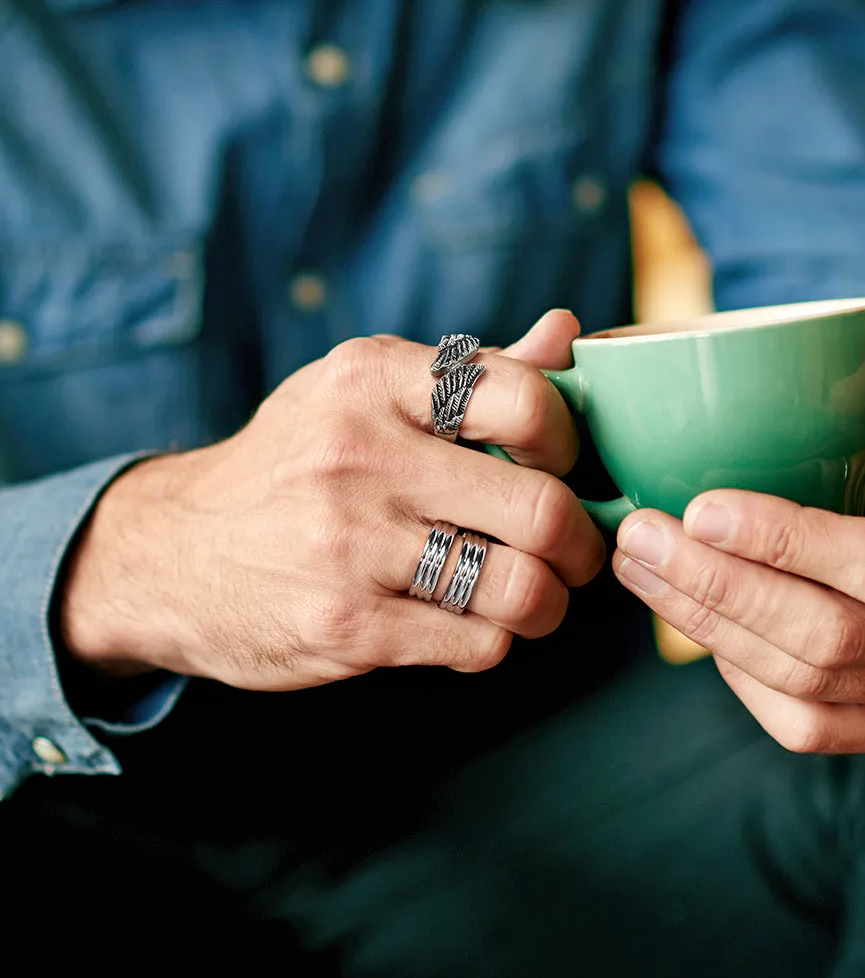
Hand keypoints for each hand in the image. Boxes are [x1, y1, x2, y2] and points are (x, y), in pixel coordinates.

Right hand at [61, 311, 604, 688]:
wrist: (170, 553)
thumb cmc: (292, 466)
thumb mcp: (362, 395)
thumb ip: (472, 375)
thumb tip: (568, 334)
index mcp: (372, 378)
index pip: (524, 398)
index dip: (570, 442)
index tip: (564, 468)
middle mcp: (361, 454)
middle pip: (542, 510)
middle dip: (582, 544)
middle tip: (577, 552)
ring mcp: (351, 544)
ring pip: (521, 589)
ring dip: (548, 603)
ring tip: (533, 596)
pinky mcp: (346, 625)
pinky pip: (479, 643)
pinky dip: (494, 639)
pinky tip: (470, 624)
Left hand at [613, 308, 864, 752]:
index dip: (786, 542)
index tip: (698, 508)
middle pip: (831, 636)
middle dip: (719, 589)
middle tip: (639, 537)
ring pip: (806, 684)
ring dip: (706, 627)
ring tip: (638, 567)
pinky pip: (803, 726)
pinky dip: (737, 676)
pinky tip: (691, 617)